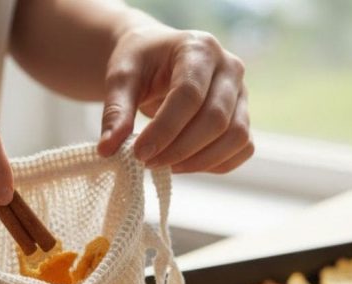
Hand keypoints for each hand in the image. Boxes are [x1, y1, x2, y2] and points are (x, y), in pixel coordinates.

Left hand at [97, 26, 252, 173]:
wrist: (157, 58)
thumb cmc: (140, 63)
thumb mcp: (121, 78)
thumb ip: (116, 111)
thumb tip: (108, 149)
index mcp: (199, 49)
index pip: (189, 95)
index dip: (165, 130)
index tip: (138, 153)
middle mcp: (229, 68)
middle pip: (216, 119)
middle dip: (179, 149)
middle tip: (147, 162)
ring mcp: (242, 93)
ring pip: (236, 137)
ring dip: (200, 161)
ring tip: (165, 166)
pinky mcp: (243, 115)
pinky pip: (242, 148)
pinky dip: (216, 164)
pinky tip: (185, 165)